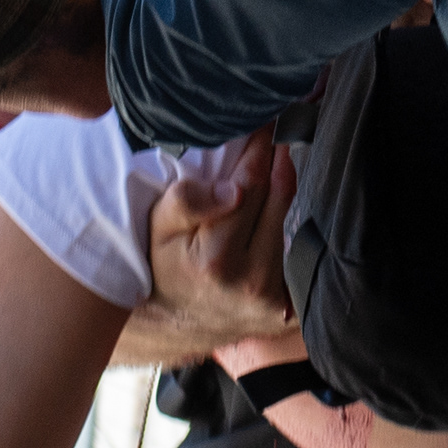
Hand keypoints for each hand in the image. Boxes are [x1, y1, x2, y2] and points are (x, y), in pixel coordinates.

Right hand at [139, 131, 302, 358]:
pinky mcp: (286, 307)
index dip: (259, 149)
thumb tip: (231, 188)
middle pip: (278, 197)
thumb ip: (186, 203)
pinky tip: (269, 209)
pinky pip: (291, 250)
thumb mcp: (157, 231)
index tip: (263, 123)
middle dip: (277, 159)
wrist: (174, 324)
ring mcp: (272, 297)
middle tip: (277, 132)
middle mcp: (251, 281)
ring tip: (272, 163)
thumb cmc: (164, 267)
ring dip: (281, 189)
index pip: (250, 186)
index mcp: (215, 260)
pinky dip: (281, 225)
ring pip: (287, 220)